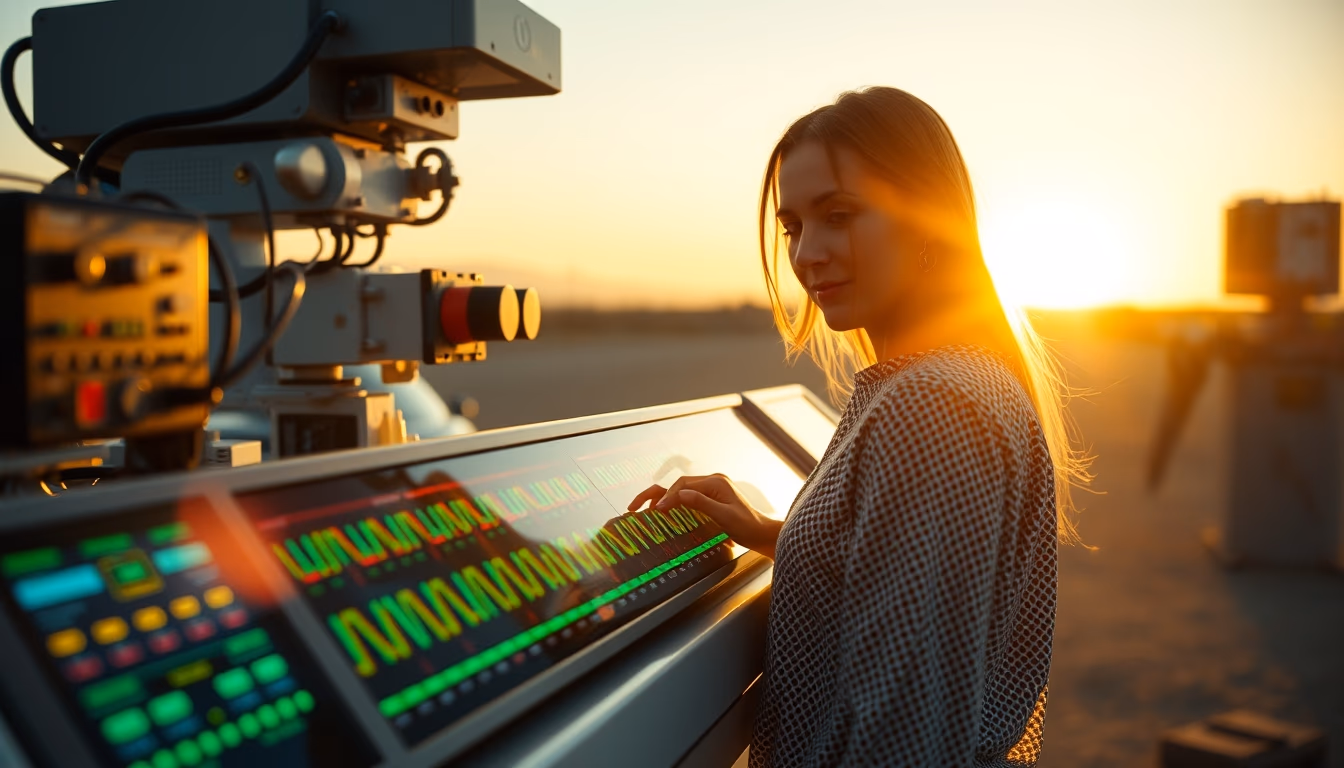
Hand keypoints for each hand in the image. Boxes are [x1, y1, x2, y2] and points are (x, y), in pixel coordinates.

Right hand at [628, 474, 782, 559]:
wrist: (762, 533)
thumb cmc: (747, 527)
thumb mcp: (724, 516)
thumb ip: (701, 503)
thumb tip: (679, 495)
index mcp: (716, 482)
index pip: (683, 485)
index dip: (667, 497)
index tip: (655, 511)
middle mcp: (713, 481)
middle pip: (678, 484)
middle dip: (657, 495)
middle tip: (635, 507)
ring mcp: (712, 489)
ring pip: (680, 489)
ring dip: (663, 498)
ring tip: (644, 509)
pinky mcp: (712, 498)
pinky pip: (688, 496)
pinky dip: (673, 502)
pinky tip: (664, 511)